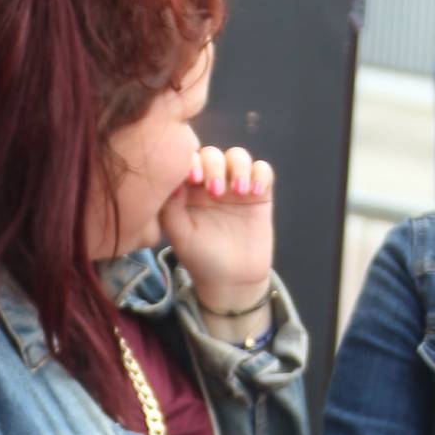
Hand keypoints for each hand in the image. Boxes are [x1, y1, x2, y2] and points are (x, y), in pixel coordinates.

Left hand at [160, 145, 274, 326]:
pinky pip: (263, 170)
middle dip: (214, 166)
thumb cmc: (200, 259)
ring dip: (239, 167)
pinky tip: (255, 191)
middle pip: (213, 155)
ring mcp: (235, 186)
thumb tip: (174, 180)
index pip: (187, 162)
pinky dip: (260, 174)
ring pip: (238, 157)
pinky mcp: (259, 193)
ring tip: (239, 191)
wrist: (232, 280)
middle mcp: (210, 184)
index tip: (193, 179)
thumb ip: (171, 208)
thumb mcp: (179, 236)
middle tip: (216, 191)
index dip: (190, 162)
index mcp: (187, 191)